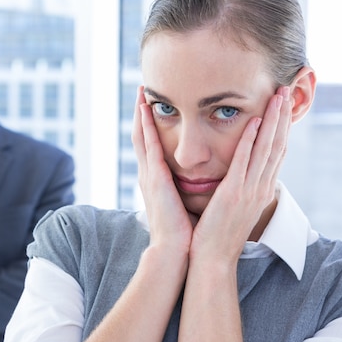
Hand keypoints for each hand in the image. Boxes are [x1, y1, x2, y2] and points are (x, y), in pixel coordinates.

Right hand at [132, 86, 192, 252]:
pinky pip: (150, 145)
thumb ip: (187, 189)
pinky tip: (149, 108)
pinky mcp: (155, 179)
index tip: (151, 104)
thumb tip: (200, 181)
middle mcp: (149, 174)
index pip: (151, 145)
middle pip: (141, 135)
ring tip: (141, 91)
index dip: (149, 124)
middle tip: (141, 89)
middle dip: (140, 112)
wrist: (175, 251)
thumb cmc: (184, 231)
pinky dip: (148, 126)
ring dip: (141, 112)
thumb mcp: (184, 204)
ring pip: (142, 135)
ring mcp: (149, 175)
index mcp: (157, 180)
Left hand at [192, 86, 291, 261]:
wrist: (212, 260)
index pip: (276, 152)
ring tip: (277, 96)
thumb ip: (240, 187)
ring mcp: (249, 191)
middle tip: (287, 89)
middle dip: (283, 116)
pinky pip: (244, 162)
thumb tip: (240, 172)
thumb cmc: (217, 234)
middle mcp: (260, 188)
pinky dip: (251, 141)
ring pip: (265, 149)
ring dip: (273, 121)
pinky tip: (255, 121)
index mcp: (260, 190)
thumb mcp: (235, 206)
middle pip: (277, 145)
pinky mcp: (233, 194)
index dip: (282, 126)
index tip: (284, 104)